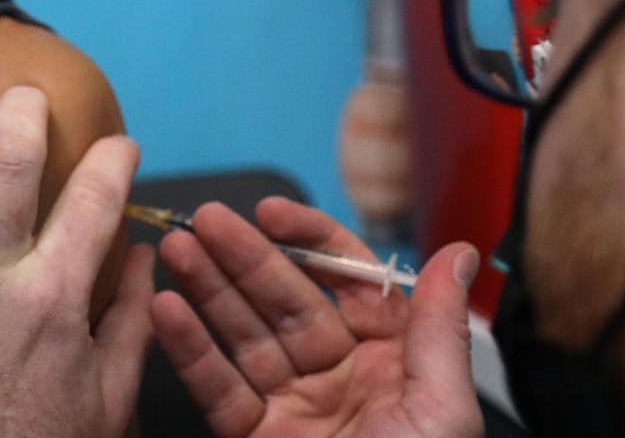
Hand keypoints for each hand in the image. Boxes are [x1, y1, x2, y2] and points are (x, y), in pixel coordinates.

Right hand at [150, 199, 481, 437]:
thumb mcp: (442, 413)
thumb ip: (438, 328)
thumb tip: (460, 250)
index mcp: (396, 365)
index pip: (350, 285)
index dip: (311, 242)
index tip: (272, 212)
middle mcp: (342, 379)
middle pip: (287, 301)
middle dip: (245, 258)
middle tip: (204, 221)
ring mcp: (293, 409)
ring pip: (244, 336)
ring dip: (207, 291)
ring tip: (174, 251)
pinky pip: (217, 389)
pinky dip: (188, 350)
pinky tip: (165, 312)